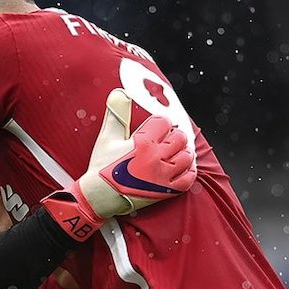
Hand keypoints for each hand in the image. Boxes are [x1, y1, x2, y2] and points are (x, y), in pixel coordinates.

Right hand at [40, 89, 196, 240]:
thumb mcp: (107, 136)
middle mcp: (156, 158)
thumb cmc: (102, 166)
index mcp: (143, 142)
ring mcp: (163, 176)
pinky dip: (189, 171)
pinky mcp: (166, 191)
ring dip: (184, 151)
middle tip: (168, 138)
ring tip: (175, 151)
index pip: (164, 122)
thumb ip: (116, 113)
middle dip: (175, 135)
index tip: (158, 126)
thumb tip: (119, 93)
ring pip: (187, 157)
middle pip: (180, 137)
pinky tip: (183, 166)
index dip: (161, 122)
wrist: (99, 196)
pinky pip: (188, 179)